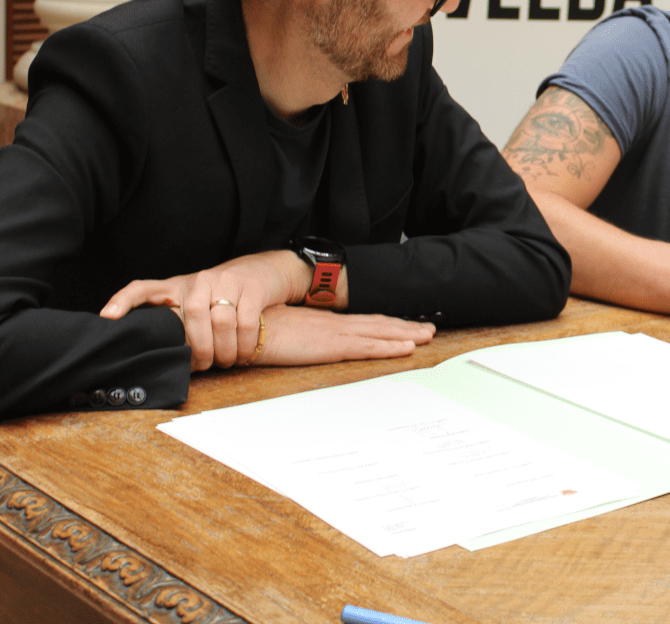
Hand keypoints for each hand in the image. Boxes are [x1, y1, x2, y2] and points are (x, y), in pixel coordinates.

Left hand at [100, 250, 307, 370]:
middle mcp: (200, 279)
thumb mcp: (195, 301)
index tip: (108, 317)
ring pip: (221, 321)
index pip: (143, 288)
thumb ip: (177, 322)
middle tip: (207, 365)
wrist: (263, 272)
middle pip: (192, 315)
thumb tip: (161, 358)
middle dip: (200, 347)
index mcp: (178, 285)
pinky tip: (244, 353)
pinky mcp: (252, 287)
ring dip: (225, 349)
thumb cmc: (223, 293)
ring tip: (228, 361)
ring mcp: (227, 280)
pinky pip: (245, 321)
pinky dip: (244, 344)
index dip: (123, 301)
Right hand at [251, 304, 433, 365]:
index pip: (361, 322)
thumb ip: (295, 339)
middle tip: (428, 329)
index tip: (403, 326)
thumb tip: (299, 344)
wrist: (240, 323)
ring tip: (426, 335)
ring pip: (378, 333)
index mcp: (322, 322)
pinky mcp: (330, 345)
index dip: (384, 324)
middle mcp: (333, 324)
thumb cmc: (255, 329)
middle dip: (404, 327)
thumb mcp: (281, 335)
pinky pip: (367, 347)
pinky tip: (406, 348)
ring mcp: (333, 333)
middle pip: (376, 324)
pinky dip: (389, 346)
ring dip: (405, 335)